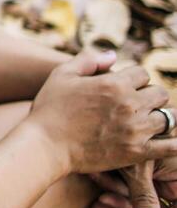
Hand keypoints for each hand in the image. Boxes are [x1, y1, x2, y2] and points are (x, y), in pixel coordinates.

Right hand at [28, 52, 175, 175]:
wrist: (44, 145)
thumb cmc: (49, 109)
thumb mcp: (61, 75)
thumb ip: (88, 60)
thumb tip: (113, 55)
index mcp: (113, 84)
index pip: (143, 73)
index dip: (134, 78)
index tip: (124, 87)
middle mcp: (129, 104)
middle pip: (161, 93)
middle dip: (150, 95)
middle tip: (137, 104)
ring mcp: (135, 130)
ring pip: (170, 118)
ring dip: (160, 117)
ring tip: (147, 121)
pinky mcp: (137, 152)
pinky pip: (171, 146)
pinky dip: (174, 143)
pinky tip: (166, 140)